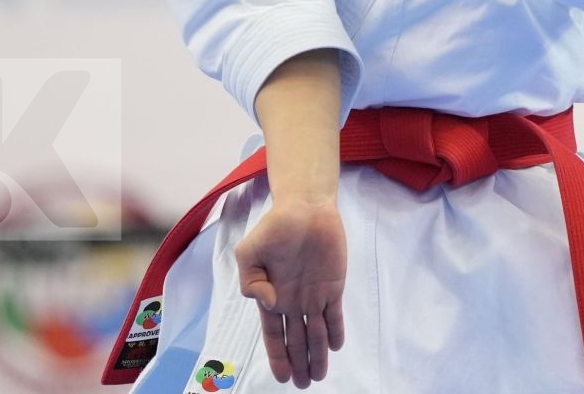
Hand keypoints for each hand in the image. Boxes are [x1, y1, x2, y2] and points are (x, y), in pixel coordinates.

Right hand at [235, 196, 346, 387]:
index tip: (281, 377)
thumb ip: (250, 281)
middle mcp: (293, 301)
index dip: (278, 355)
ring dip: (317, 355)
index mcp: (272, 296)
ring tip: (318, 376)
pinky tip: (334, 347)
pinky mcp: (334, 285)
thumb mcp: (248, 253)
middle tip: (302, 384)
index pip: (274, 335)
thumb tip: (267, 304)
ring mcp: (314, 295)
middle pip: (297, 340)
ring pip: (317, 333)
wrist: (305, 207)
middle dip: (299, 363)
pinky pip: (335, 314)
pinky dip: (336, 330)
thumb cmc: (274, 228)